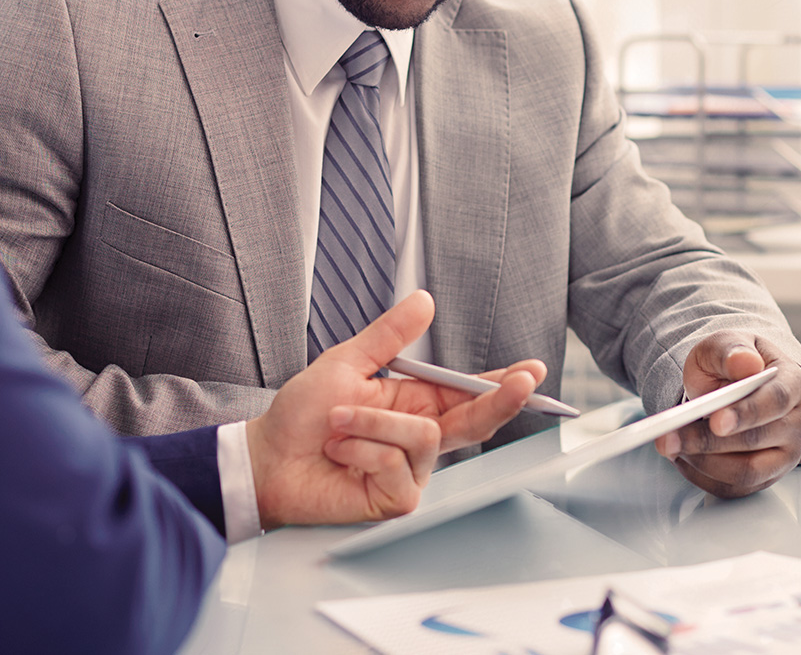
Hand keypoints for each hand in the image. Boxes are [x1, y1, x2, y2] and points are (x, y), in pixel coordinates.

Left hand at [245, 290, 544, 529]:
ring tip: (339, 423)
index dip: (501, 383)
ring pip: (424, 437)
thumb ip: (389, 334)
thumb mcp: (346, 362)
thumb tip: (425, 300)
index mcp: (413, 402)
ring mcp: (409, 471)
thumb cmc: (303, 415)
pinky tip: (342, 455)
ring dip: (373, 422)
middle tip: (521, 382)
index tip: (532, 370)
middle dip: (499, 400)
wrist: (268, 459)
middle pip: (474, 420)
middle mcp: (418, 437)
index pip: (466, 392)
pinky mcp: (395, 498)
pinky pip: (398, 465)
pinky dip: (363, 451)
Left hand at [653, 331, 800, 498]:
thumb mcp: (726, 343)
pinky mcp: (766, 476)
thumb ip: (731, 350)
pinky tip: (682, 458)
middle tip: (670, 436)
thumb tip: (745, 362)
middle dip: (708, 441)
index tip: (716, 421)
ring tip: (670, 444)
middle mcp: (797, 423)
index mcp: (794, 383)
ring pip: (746, 472)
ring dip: (702, 462)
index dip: (746, 413)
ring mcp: (785, 454)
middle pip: (755, 441)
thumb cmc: (733, 361)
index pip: (775, 402)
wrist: (734, 380)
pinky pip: (735, 489)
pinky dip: (703, 477)